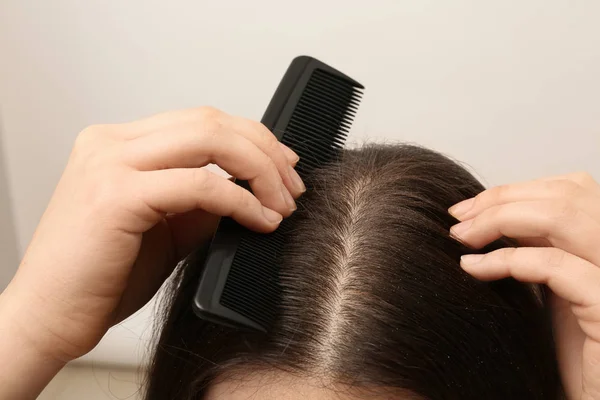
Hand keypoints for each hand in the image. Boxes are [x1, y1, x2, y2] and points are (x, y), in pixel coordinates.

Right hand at [1, 107, 303, 363]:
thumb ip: (200, 199)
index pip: (201, 121)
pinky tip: (261, 221)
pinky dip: (241, 201)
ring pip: (210, 140)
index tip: (283, 166)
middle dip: (265, 151)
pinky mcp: (115, 195)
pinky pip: (200, 185)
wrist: (48, 317)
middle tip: (292, 187)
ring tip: (282, 205)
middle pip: (211, 121)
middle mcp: (110, 143)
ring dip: (260, 171)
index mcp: (119, 144)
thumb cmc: (100, 276)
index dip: (252, 138)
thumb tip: (248, 188)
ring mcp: (110, 163)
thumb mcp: (164, 227)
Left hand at [449, 172, 599, 399]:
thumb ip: (537, 246)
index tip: (467, 207)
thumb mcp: (554, 285)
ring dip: (499, 219)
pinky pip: (556, 265)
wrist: (588, 398)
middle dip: (502, 199)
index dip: (514, 190)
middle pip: (566, 194)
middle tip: (457, 219)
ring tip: (461, 237)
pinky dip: (505, 260)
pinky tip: (472, 268)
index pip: (569, 189)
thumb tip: (495, 214)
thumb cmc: (572, 349)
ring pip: (563, 216)